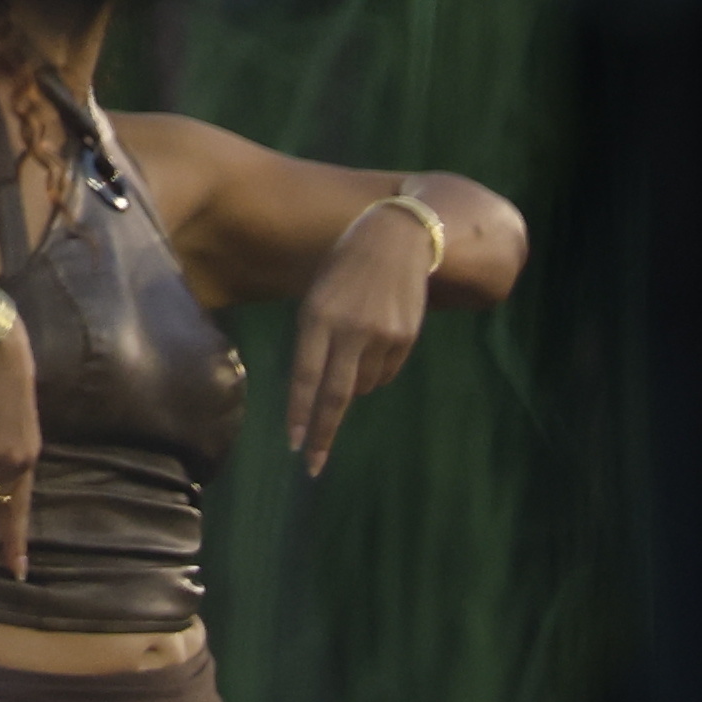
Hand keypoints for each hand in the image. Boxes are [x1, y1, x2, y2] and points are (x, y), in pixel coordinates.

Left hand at [284, 196, 438, 474]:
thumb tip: (325, 386)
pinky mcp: (406, 338)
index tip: (294, 443)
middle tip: (313, 465)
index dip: (301, 412)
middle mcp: (349, 329)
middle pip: (336, 394)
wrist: (400, 237)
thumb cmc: (346, 264)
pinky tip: (372, 343)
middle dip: (322, 432)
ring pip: (362, 384)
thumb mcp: (319, 293)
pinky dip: (373, 371)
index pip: (307, 375)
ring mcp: (382, 336)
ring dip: (351, 385)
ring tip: (351, 350)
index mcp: (318, 315)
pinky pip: (384, 372)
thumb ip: (318, 336)